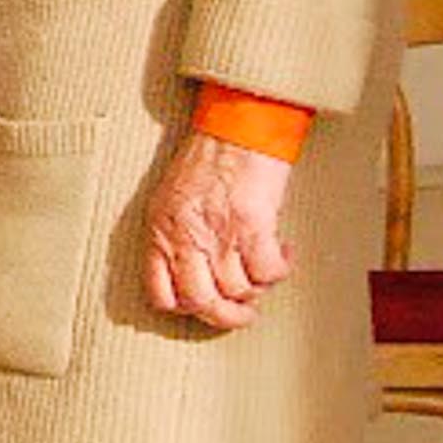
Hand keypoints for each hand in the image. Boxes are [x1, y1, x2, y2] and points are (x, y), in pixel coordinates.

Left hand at [144, 131, 294, 330]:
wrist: (236, 126)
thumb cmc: (207, 157)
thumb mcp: (172, 198)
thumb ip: (176, 235)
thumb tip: (194, 272)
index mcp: (161, 231)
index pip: (160, 294)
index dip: (185, 308)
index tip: (204, 304)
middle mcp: (186, 237)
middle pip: (202, 304)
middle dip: (227, 316)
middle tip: (243, 311)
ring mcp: (219, 234)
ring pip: (239, 291)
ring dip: (257, 289)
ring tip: (263, 270)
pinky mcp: (252, 226)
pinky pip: (268, 273)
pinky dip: (279, 271)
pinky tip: (282, 254)